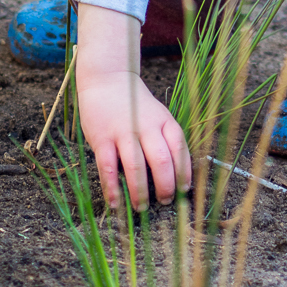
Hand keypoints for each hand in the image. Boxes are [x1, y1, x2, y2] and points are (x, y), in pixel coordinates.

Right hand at [75, 3, 190, 207]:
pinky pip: (108, 168)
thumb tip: (174, 174)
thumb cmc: (135, 104)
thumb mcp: (157, 115)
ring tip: (142, 207)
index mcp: (164, 121)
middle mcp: (146, 126)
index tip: (184, 190)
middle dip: (165, 186)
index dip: (184, 172)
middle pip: (161, 161)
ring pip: (136, 167)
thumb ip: (164, 138)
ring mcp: (123, 132)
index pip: (180, 149)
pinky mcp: (102, 138)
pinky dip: (113, 188)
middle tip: (165, 201)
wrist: (107, 79)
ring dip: (140, 192)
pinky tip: (116, 203)